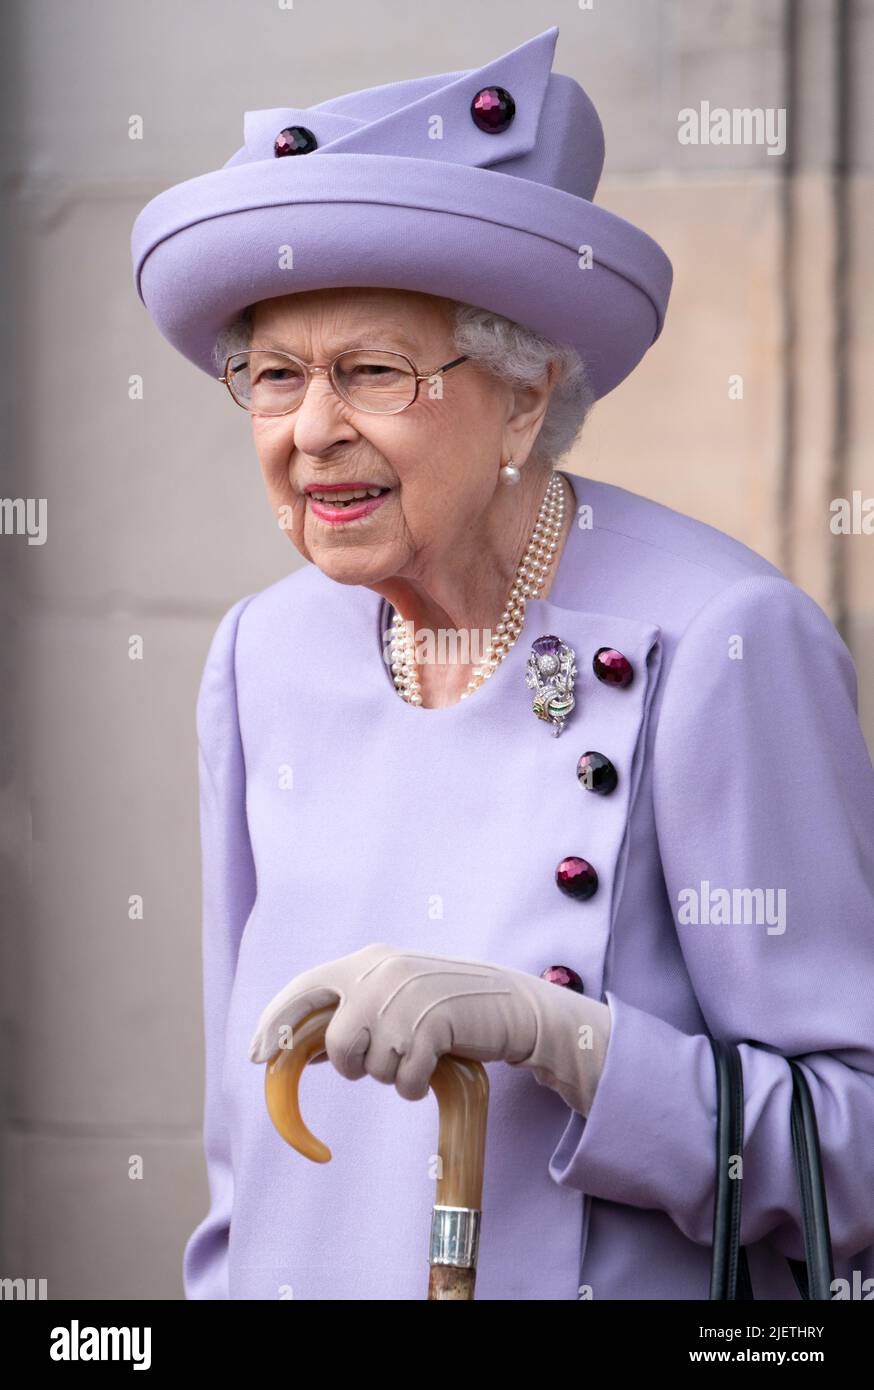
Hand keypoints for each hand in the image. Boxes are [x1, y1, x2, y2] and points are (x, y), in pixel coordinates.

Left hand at [248, 943, 611, 1116]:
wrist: (511, 1004)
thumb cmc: (447, 1007)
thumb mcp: (395, 997)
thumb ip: (353, 1013)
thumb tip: (305, 1052)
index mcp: (367, 961)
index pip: (304, 990)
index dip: (274, 1023)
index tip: (256, 1055)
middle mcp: (381, 973)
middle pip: (338, 1044)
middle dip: (355, 1065)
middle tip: (385, 1059)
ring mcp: (407, 998)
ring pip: (370, 1067)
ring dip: (393, 1074)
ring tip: (420, 1053)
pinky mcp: (432, 1025)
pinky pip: (403, 1081)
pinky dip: (415, 1085)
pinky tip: (434, 1065)